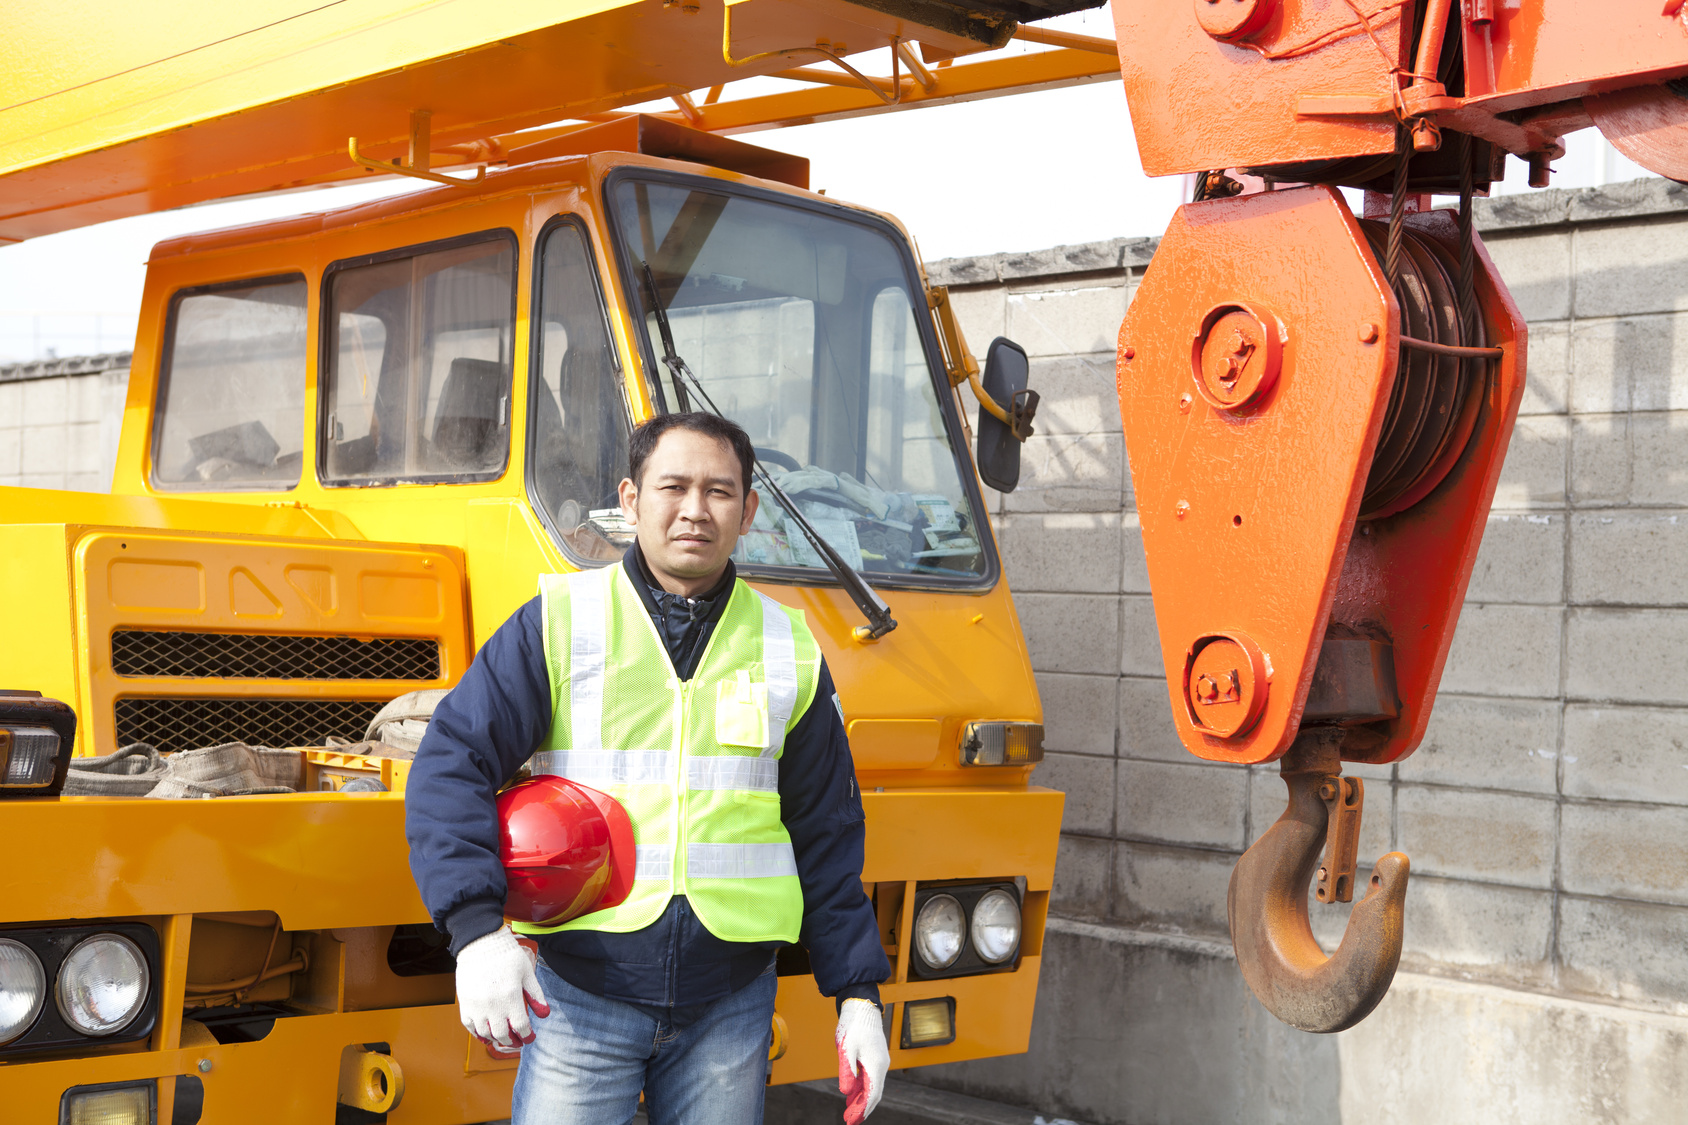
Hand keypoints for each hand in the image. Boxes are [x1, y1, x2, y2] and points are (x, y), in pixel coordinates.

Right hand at [455, 926, 549, 1047]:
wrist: (481, 942)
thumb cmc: (507, 955)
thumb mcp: (527, 972)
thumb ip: (535, 995)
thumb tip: (544, 1015)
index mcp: (511, 996)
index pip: (521, 1026)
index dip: (527, 1036)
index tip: (530, 1037)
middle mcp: (493, 1004)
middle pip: (503, 1034)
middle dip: (513, 1041)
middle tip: (518, 1041)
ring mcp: (476, 1005)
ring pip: (486, 1033)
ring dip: (496, 1039)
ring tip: (503, 1037)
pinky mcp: (464, 1003)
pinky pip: (469, 1026)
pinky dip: (478, 1034)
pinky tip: (486, 1034)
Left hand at [835, 997, 888, 1122]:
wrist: (862, 1006)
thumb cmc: (853, 1025)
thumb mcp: (846, 1048)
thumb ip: (847, 1071)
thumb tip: (846, 1092)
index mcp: (875, 1065)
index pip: (871, 1094)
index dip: (862, 1110)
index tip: (852, 1121)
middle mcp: (881, 1065)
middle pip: (874, 1093)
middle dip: (862, 1109)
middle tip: (849, 1121)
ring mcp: (879, 1061)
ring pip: (872, 1086)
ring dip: (861, 1099)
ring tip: (849, 1112)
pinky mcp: (875, 1056)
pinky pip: (870, 1077)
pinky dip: (862, 1088)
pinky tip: (852, 1094)